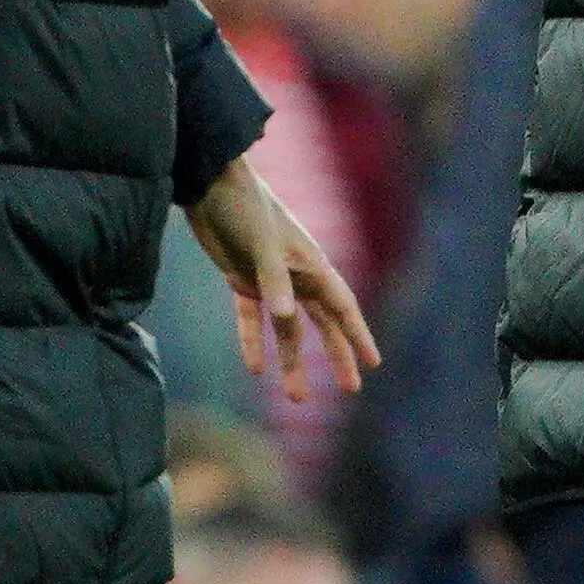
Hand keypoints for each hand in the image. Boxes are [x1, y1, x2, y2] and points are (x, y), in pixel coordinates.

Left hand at [184, 155, 380, 402]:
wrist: (209, 185)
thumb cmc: (245, 208)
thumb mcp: (261, 244)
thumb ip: (275, 281)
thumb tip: (287, 317)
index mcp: (311, 265)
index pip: (342, 307)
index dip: (358, 336)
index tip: (374, 363)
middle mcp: (296, 276)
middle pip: (322, 323)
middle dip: (336, 355)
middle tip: (351, 388)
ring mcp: (270, 280)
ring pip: (288, 329)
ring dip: (292, 360)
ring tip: (295, 398)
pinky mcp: (241, 279)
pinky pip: (252, 319)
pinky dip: (254, 342)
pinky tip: (255, 369)